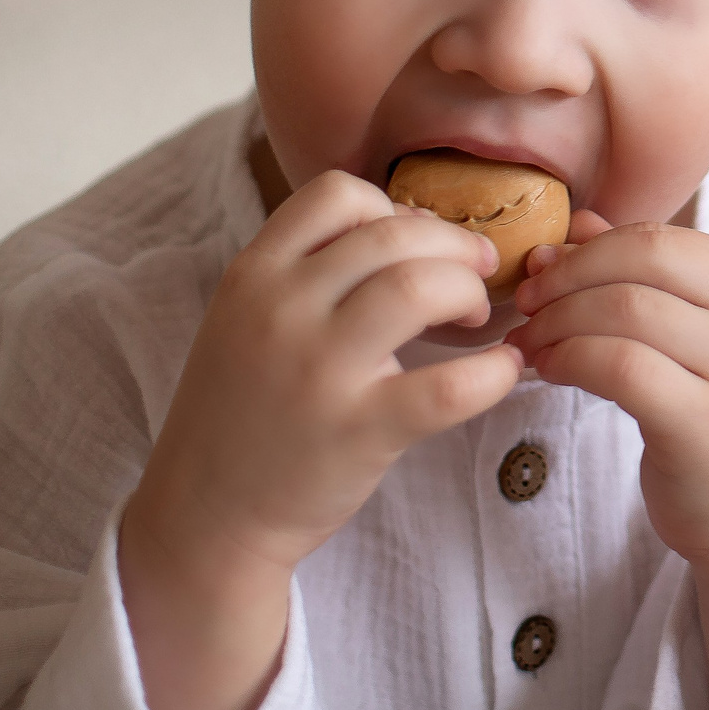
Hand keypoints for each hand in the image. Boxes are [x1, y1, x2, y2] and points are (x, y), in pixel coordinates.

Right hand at [129, 169, 525, 575]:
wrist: (204, 516)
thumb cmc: (245, 411)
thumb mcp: (246, 319)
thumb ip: (307, 272)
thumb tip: (412, 226)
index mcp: (254, 275)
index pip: (336, 193)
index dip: (393, 207)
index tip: (416, 242)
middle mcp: (281, 311)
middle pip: (393, 234)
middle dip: (452, 245)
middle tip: (475, 273)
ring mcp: (319, 370)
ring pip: (419, 288)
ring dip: (467, 291)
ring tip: (476, 316)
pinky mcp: (358, 431)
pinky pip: (450, 386)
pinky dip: (493, 372)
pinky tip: (504, 370)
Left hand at [509, 218, 708, 563]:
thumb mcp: (692, 335)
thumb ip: (640, 275)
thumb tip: (574, 224)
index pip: (656, 235)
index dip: (586, 250)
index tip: (542, 276)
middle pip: (640, 259)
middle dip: (567, 278)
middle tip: (526, 305)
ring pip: (623, 309)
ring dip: (558, 322)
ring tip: (530, 344)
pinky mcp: (706, 421)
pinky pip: (619, 366)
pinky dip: (569, 360)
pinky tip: (549, 372)